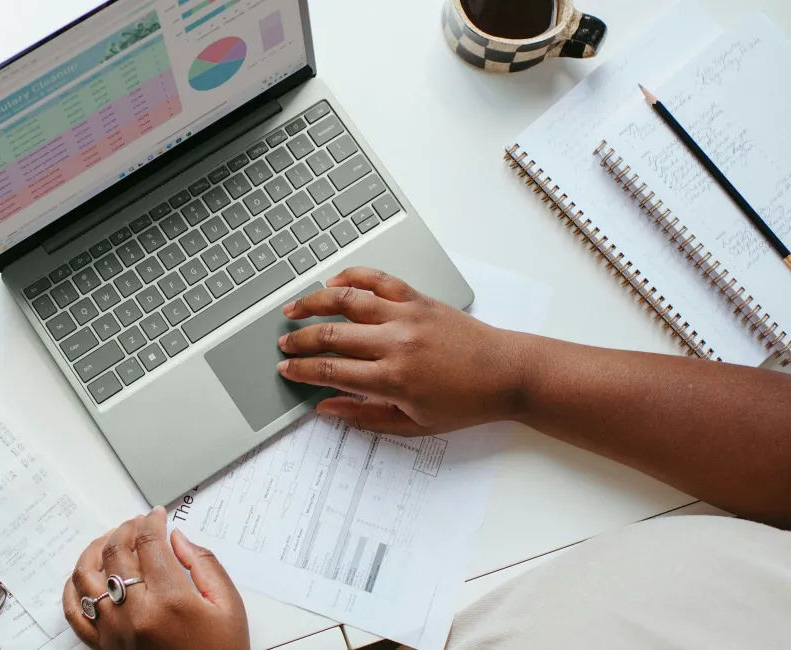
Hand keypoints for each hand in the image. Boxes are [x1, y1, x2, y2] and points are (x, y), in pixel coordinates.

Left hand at [62, 507, 247, 649]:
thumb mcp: (228, 606)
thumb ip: (204, 565)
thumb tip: (176, 539)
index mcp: (170, 602)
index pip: (149, 544)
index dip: (152, 522)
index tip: (157, 516)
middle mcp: (136, 615)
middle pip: (116, 553)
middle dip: (126, 529)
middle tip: (138, 523)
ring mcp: (115, 631)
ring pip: (87, 576)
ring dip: (95, 549)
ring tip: (110, 541)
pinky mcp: (104, 646)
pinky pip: (75, 612)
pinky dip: (74, 588)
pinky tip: (86, 575)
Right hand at [277, 267, 524, 435]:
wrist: (506, 374)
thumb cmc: (465, 403)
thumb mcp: (414, 425)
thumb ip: (365, 417)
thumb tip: (326, 408)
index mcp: (392, 379)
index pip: (330, 370)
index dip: (301, 370)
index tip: (286, 370)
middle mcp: (395, 343)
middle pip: (331, 335)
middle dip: (299, 340)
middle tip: (283, 344)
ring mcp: (406, 316)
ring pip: (347, 301)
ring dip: (314, 302)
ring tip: (293, 308)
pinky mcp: (419, 299)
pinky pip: (378, 280)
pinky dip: (353, 277)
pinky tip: (334, 282)